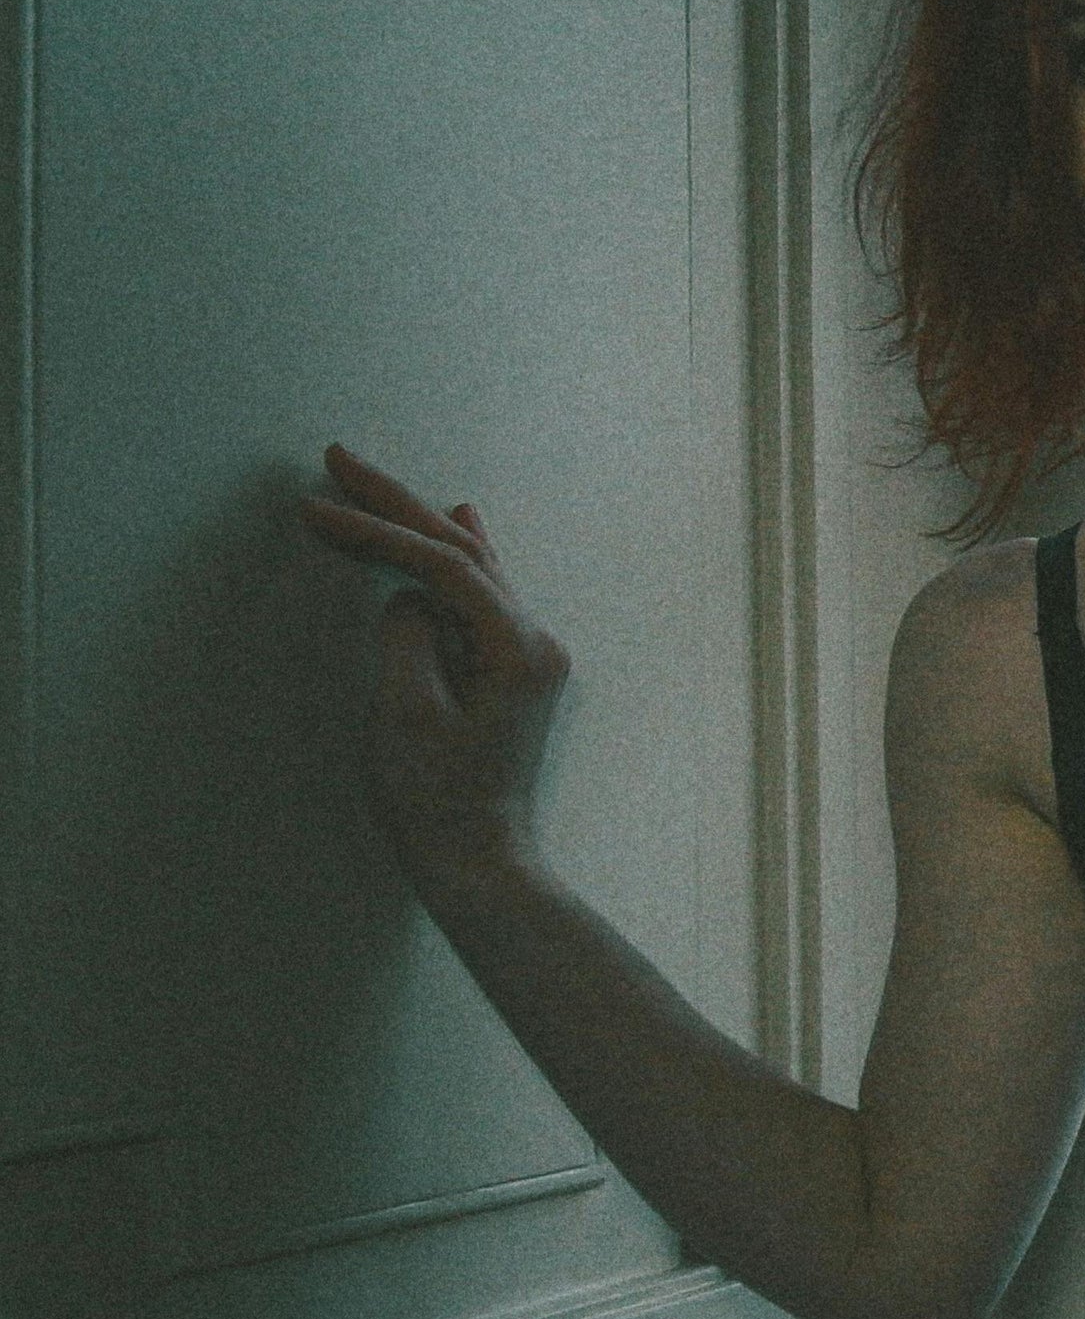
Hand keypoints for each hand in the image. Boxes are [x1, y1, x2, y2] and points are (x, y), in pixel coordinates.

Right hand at [296, 444, 572, 892]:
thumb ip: (408, 635)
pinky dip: (456, 558)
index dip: (376, 531)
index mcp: (520, 649)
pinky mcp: (512, 671)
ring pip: (473, 567)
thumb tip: (411, 595)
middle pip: (464, 551)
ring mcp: (530, 656)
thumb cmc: (437, 799)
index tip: (313, 508)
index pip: (443, 564)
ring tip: (371, 478)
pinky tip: (460, 519)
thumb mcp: (406, 712)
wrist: (478, 862)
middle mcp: (537, 642)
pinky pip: (481, 596)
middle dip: (397, 505)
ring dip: (419, 523)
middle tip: (338, 457)